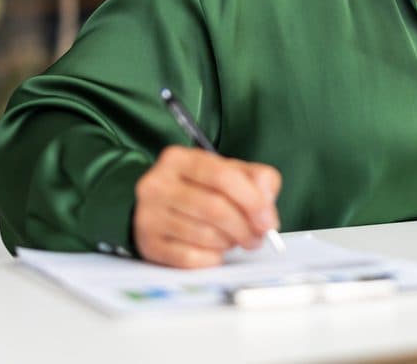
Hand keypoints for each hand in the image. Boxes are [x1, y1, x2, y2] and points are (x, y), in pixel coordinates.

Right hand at [132, 145, 281, 267]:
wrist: (160, 208)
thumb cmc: (201, 189)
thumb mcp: (229, 172)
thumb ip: (257, 179)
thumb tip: (265, 206)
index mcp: (178, 159)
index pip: (222, 176)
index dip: (252, 200)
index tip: (268, 220)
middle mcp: (156, 185)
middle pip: (214, 208)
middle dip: (244, 227)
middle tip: (259, 237)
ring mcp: (148, 216)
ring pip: (204, 235)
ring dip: (230, 242)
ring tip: (236, 239)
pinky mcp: (149, 245)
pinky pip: (190, 258)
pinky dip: (212, 258)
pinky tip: (215, 250)